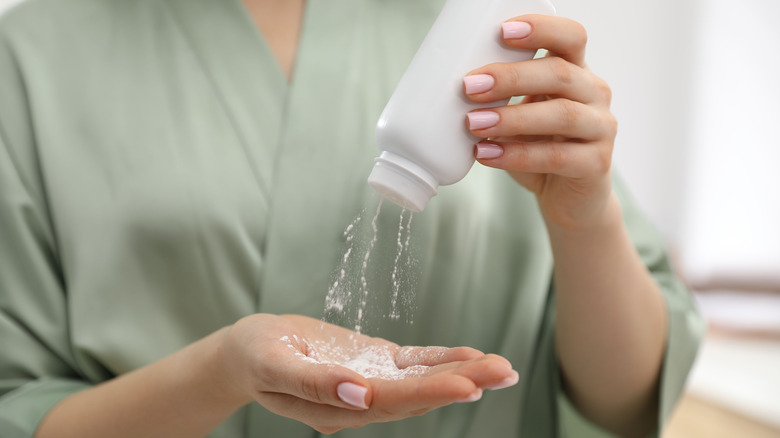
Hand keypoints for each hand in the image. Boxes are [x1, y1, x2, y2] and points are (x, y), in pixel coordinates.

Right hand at [217, 314, 517, 433]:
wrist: (246, 352)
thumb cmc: (254, 356)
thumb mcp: (273, 364)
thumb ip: (314, 382)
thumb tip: (358, 393)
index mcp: (336, 408)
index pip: (390, 402)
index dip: (430, 394)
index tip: (468, 385)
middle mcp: (360, 401)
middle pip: (417, 396)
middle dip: (462, 382)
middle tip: (504, 371)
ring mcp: (369, 382)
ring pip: (421, 381)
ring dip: (462, 373)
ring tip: (501, 366)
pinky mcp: (372, 362)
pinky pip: (411, 363)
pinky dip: (441, 359)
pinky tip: (469, 354)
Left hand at [464, 15, 617, 230]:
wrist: (567, 197)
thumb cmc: (538, 146)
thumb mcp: (520, 114)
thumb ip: (499, 98)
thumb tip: (446, 88)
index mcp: (577, 71)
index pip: (571, 37)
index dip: (542, 29)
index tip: (502, 31)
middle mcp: (595, 93)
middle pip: (559, 74)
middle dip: (511, 77)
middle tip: (469, 86)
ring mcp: (601, 128)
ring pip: (562, 115)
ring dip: (512, 118)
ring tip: (473, 123)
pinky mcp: (596, 163)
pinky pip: (557, 156)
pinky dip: (517, 155)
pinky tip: (487, 154)